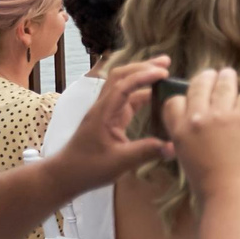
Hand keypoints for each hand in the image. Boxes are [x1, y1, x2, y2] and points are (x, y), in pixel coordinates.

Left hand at [65, 55, 173, 184]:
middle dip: (143, 67)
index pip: (124, 85)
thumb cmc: (88, 168)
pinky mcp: (108, 118)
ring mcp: (105, 111)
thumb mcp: (120, 162)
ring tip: (163, 72)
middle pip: (121, 76)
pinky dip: (141, 91)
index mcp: (104, 113)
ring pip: (123, 85)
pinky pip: (126, 98)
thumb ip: (147, 152)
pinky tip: (155, 95)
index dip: (144, 76)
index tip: (165, 73)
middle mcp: (103, 107)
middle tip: (167, 63)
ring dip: (141, 76)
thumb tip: (174, 146)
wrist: (65, 175)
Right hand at [162, 68, 239, 198]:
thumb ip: (188, 138)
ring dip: (225, 78)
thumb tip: (196, 126)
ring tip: (227, 74)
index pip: (174, 101)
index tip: (189, 96)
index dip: (182, 97)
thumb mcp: (187, 158)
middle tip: (211, 75)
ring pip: (223, 85)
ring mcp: (223, 116)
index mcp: (179, 131)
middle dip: (204, 78)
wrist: (234, 192)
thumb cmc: (210, 184)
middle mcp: (198, 119)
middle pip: (198, 86)